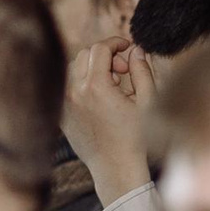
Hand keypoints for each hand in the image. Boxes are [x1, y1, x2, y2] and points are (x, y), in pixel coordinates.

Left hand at [65, 35, 155, 206]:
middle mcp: (75, 92)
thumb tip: (136, 50)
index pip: (100, 49)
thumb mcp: (147, 101)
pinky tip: (99, 98)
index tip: (128, 48)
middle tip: (123, 71)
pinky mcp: (62, 115)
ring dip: (92, 69)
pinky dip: (81, 84)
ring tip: (113, 86)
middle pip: (85, 55)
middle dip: (105, 56)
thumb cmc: (137, 137)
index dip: (116, 43)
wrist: (116, 167)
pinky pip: (67, 88)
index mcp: (96, 86)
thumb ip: (142, 71)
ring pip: (73, 70)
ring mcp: (65, 104)